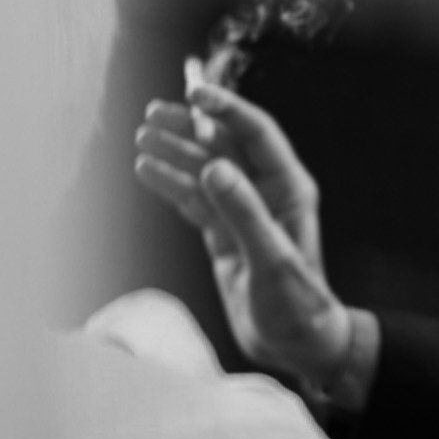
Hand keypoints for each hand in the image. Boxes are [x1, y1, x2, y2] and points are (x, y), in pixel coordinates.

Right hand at [134, 83, 368, 414]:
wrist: (297, 344)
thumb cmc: (296, 305)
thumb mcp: (271, 260)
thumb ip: (243, 214)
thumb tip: (213, 168)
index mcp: (289, 189)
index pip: (256, 134)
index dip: (226, 110)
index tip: (194, 94)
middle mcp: (267, 193)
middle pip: (225, 146)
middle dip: (191, 127)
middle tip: (153, 112)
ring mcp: (243, 212)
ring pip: (204, 171)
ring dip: (175, 153)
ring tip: (142, 137)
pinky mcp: (224, 235)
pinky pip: (195, 201)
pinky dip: (171, 185)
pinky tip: (146, 169)